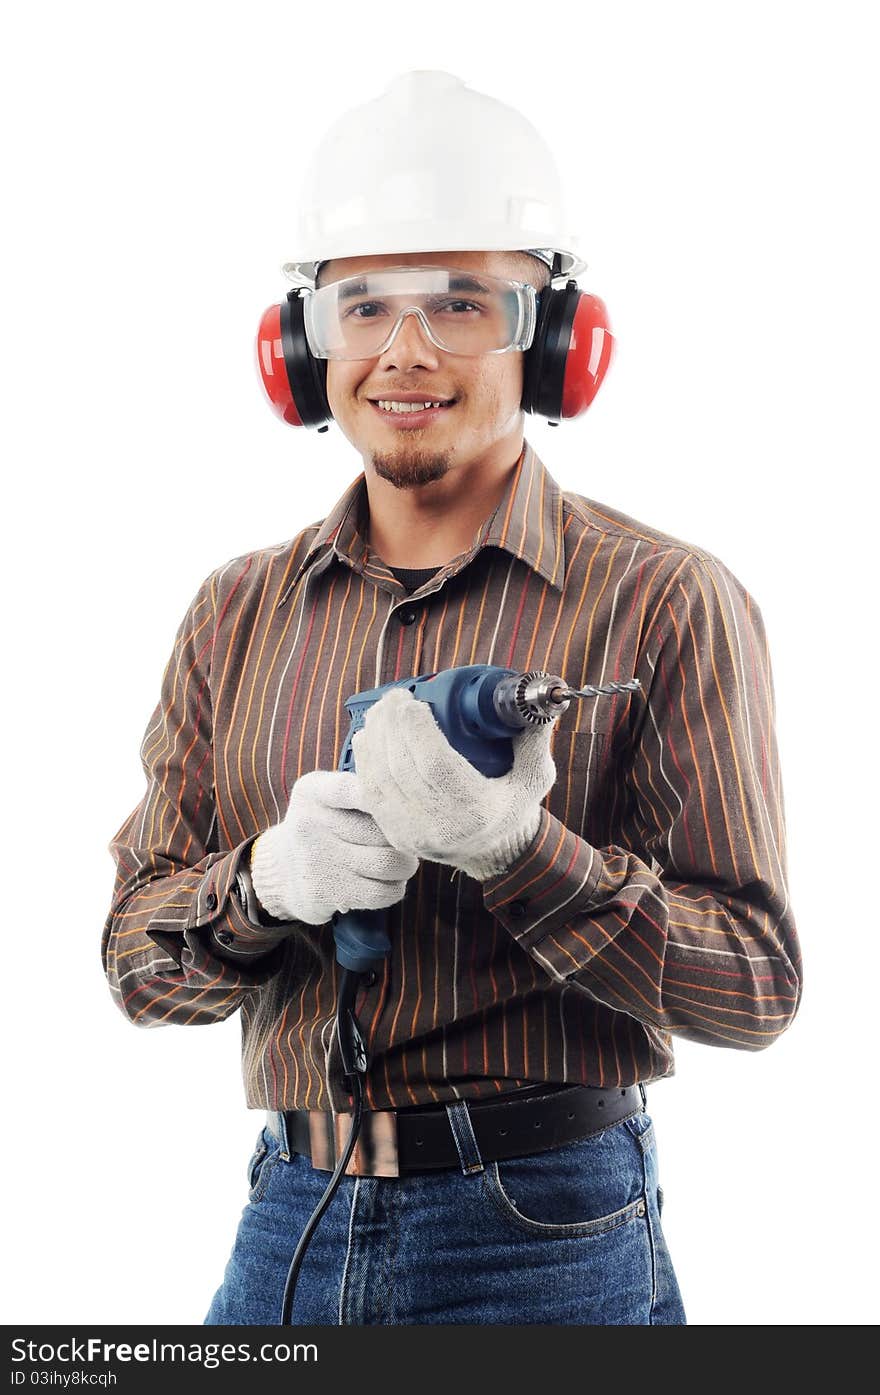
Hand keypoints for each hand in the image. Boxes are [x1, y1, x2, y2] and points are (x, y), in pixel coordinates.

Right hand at [250, 769, 419, 924]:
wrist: (283, 871)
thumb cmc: (324, 827)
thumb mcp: (326, 797)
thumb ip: (362, 790)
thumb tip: (417, 800)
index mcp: (312, 792)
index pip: (347, 789)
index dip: (378, 796)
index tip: (401, 802)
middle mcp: (310, 824)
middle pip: (383, 831)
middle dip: (406, 838)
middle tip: (409, 840)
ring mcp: (317, 860)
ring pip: (389, 863)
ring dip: (406, 865)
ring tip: (402, 862)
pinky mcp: (325, 894)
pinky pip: (382, 892)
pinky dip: (395, 888)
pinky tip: (387, 882)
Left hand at [351, 686, 556, 880]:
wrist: (493, 853)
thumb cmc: (512, 808)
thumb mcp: (535, 778)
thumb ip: (534, 739)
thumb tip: (537, 699)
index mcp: (475, 810)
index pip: (436, 766)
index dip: (418, 731)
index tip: (412, 702)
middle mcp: (440, 826)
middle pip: (403, 767)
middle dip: (392, 726)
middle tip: (395, 696)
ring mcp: (413, 834)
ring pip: (381, 779)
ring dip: (376, 739)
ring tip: (381, 710)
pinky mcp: (395, 835)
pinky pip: (371, 794)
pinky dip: (366, 761)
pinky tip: (368, 736)